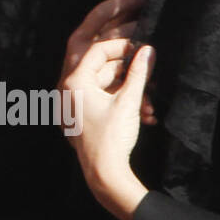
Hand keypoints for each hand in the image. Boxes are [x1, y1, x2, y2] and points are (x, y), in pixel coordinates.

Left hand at [60, 38, 153, 219]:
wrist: (105, 173)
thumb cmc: (112, 137)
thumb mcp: (128, 101)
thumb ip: (139, 72)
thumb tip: (148, 51)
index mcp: (75, 83)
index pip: (97, 51)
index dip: (121, 46)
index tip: (140, 46)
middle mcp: (69, 92)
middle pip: (100, 68)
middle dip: (127, 69)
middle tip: (146, 66)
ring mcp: (74, 106)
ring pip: (104, 86)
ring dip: (128, 89)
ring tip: (149, 98)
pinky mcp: (82, 118)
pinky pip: (102, 100)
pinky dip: (120, 102)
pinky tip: (145, 111)